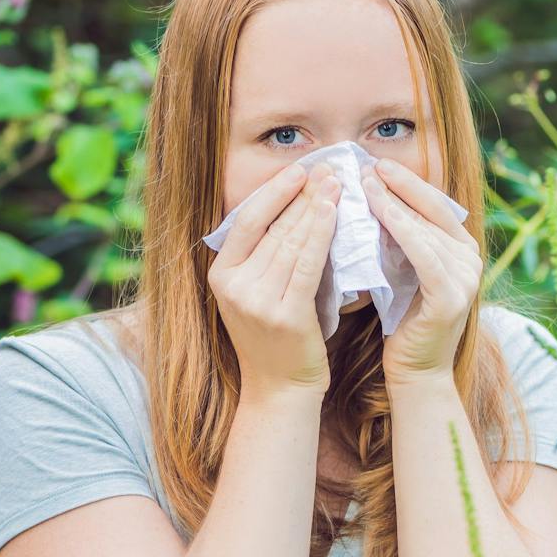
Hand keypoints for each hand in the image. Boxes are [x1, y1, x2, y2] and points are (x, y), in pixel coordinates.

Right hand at [207, 161, 341, 404]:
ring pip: (291, 242)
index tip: (299, 169)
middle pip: (273, 228)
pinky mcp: (284, 315)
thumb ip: (263, 255)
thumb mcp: (255, 292)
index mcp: (220, 275)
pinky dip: (321, 235)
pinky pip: (307, 265)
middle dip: (302, 194)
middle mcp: (233, 286)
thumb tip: (293, 205)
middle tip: (328, 167)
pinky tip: (333, 212)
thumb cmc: (277, 336)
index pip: (247, 221)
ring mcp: (256, 302)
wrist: (281, 389)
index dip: (274, 192)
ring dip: (316, 207)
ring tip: (336, 182)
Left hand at [360, 158, 479, 386]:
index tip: (377, 163)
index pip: (435, 205)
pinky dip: (401, 228)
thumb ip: (400, 239)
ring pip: (425, 228)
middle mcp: (471, 259)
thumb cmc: (401, 321)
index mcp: (463, 250)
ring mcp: (466, 278)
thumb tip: (371, 197)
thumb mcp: (403, 270)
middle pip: (432, 210)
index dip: (407, 182)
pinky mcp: (451, 296)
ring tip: (364, 183)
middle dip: (398, 186)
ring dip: (393, 202)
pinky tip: (379, 212)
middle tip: (367, 164)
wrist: (414, 372)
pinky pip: (423, 253)